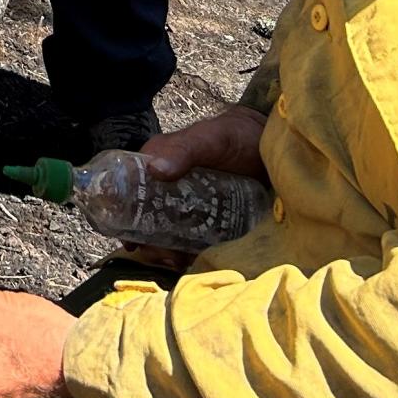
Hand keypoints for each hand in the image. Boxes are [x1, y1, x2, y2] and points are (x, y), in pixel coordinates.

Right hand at [120, 107, 270, 267]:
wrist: (272, 146)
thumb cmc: (237, 136)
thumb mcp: (210, 140)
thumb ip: (184, 150)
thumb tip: (154, 170)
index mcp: (158, 162)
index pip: (129, 191)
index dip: (124, 217)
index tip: (131, 241)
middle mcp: (168, 185)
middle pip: (146, 218)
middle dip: (148, 241)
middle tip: (163, 256)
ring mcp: (187, 203)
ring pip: (166, 231)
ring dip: (166, 250)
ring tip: (179, 261)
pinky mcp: (208, 217)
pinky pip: (190, 238)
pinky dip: (187, 252)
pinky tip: (192, 262)